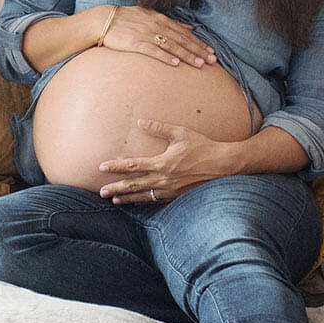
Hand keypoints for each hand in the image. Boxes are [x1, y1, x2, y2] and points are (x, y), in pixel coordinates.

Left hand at [97, 119, 219, 203]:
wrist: (222, 166)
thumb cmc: (202, 147)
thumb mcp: (180, 133)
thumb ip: (159, 128)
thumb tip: (141, 121)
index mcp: (162, 163)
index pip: (133, 165)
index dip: (117, 166)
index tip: (102, 167)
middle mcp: (163, 179)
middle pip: (134, 185)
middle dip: (116, 188)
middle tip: (101, 192)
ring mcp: (170, 190)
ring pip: (143, 196)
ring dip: (127, 198)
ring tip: (114, 200)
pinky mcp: (176, 196)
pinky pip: (155, 200)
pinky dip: (142, 201)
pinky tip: (135, 201)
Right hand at [101, 7, 216, 68]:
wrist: (104, 20)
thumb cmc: (128, 19)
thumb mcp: (151, 16)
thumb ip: (171, 22)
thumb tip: (190, 27)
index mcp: (161, 19)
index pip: (184, 33)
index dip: (199, 43)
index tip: (211, 51)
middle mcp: (156, 26)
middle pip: (182, 40)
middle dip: (198, 51)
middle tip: (212, 61)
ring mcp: (146, 34)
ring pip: (172, 46)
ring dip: (187, 55)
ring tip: (200, 64)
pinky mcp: (136, 43)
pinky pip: (153, 51)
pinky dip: (165, 57)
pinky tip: (175, 63)